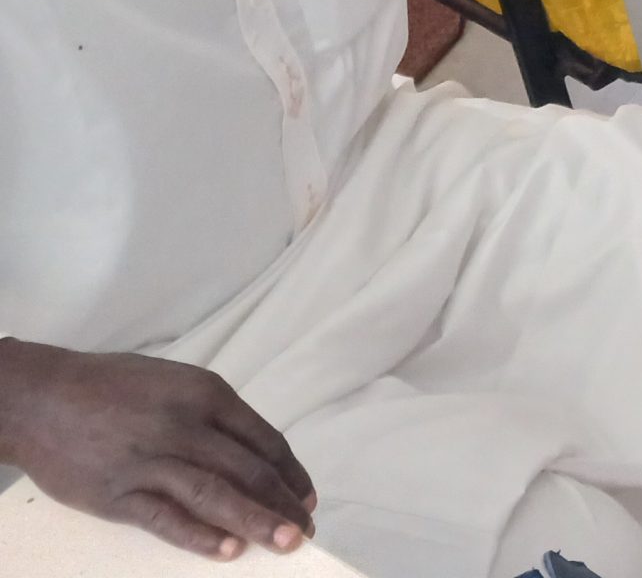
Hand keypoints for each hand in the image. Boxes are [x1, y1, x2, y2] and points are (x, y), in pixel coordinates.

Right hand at [0, 339, 314, 559]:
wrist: (42, 397)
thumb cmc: (113, 387)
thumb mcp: (176, 383)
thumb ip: (214, 416)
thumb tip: (253, 456)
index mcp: (207, 394)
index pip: (265, 441)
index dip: (291, 474)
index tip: (306, 499)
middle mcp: (185, 425)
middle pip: (248, 470)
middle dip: (283, 504)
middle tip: (304, 532)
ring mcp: (150, 460)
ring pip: (216, 494)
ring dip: (256, 521)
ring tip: (285, 543)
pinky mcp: (117, 492)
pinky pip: (165, 517)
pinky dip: (199, 535)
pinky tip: (227, 550)